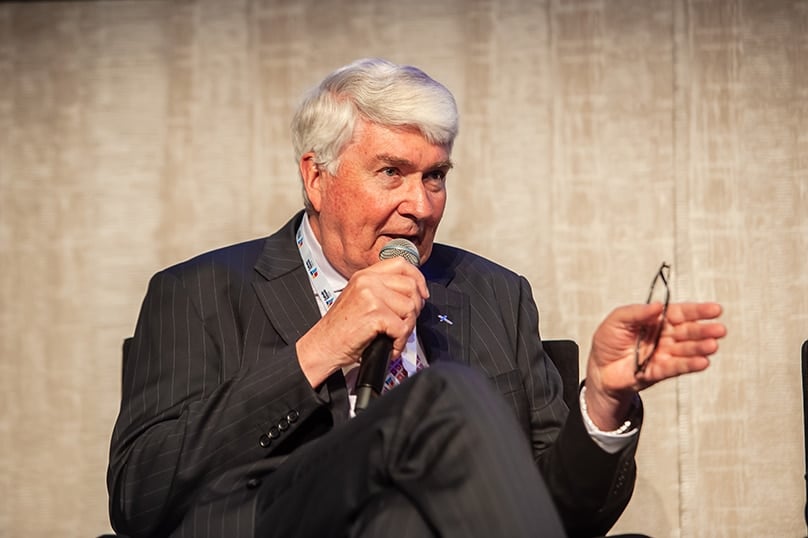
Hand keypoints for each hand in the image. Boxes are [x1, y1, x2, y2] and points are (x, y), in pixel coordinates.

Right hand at [296, 257, 428, 386]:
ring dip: (406, 327)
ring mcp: (370, 295)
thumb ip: (383, 290)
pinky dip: (399, 342)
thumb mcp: (360, 299)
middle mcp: (367, 281)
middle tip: (404, 323)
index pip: (402, 264)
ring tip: (394, 336)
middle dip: (414, 308)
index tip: (422, 294)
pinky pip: (402, 327)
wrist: (322, 346)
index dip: (418, 278)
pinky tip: (390, 346)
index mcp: (365, 275)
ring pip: (410, 307)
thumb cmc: (341, 329)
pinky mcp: (374, 314)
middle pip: (410, 286)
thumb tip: (413, 293)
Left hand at [584, 302, 726, 429]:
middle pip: (688, 331)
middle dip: (704, 330)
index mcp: (657, 320)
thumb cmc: (608, 341)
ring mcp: (664, 354)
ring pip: (686, 350)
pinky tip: (703, 362)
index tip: (715, 310)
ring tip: (713, 345)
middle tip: (719, 330)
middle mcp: (665, 337)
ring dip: (700, 348)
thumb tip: (657, 306)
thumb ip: (636, 312)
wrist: (599, 368)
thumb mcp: (617, 320)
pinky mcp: (660, 371)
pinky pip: (676, 367)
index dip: (698, 311)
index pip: (681, 313)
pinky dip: (689, 364)